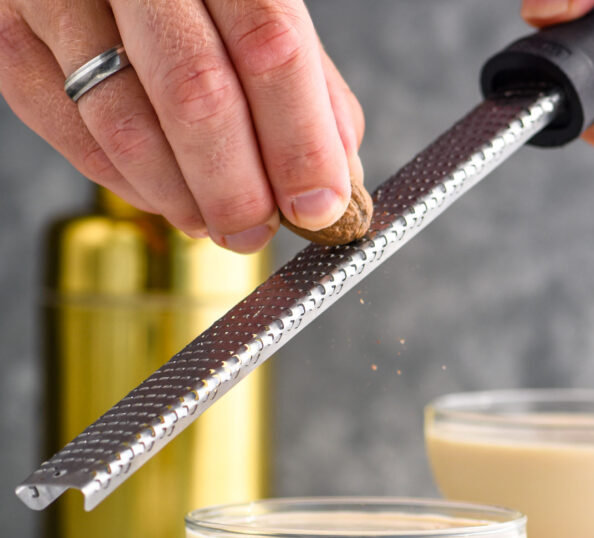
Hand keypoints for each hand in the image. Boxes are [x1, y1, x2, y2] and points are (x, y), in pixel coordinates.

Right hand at [0, 0, 364, 250]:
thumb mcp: (255, 7)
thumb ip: (303, 88)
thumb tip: (334, 184)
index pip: (271, 45)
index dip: (299, 142)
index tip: (319, 209)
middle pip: (196, 92)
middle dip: (236, 188)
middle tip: (253, 232)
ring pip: (125, 126)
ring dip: (179, 199)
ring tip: (211, 221)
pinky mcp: (9, 37)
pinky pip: (71, 135)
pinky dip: (126, 184)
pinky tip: (161, 194)